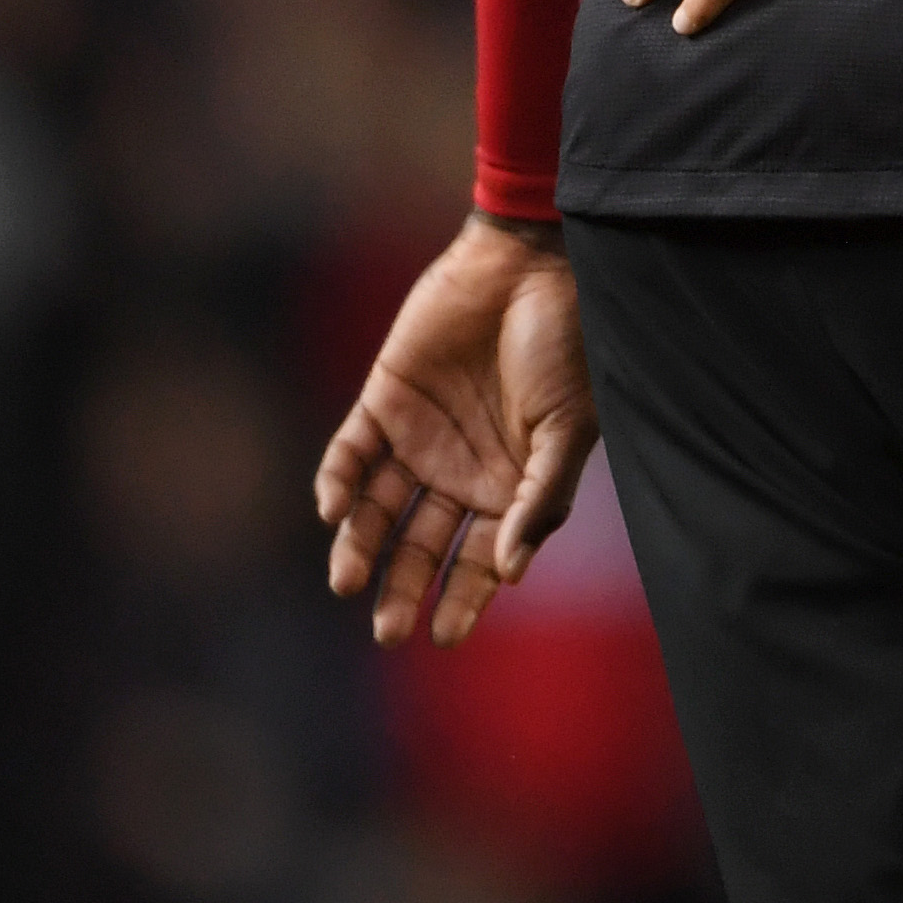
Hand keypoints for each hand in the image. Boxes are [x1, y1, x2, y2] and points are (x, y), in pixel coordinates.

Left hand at [312, 215, 593, 647]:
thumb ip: (541, 498)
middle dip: (403, 588)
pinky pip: (350, 453)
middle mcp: (460, 470)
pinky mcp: (383, 399)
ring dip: (360, 546)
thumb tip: (511, 571)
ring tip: (347, 582)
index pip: (479, 558)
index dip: (463, 599)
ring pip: (377, 509)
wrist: (531, 264)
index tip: (443, 638)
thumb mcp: (568, 428)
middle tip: (388, 631)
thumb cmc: (565, 345)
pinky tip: (335, 511)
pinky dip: (338, 482)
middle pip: (421, 544)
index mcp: (509, 484)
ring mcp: (418, 437)